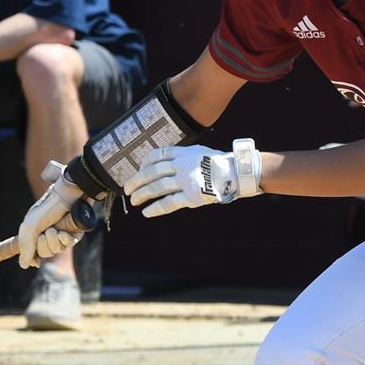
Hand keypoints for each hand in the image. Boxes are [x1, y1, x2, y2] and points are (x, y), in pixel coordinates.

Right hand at [17, 161, 103, 267]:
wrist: (69, 194)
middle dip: (44, 245)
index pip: (33, 252)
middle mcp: (49, 233)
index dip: (34, 256)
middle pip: (45, 253)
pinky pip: (69, 245)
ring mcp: (62, 233)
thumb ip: (26, 246)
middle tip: (46, 232)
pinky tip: (64, 233)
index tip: (35, 259)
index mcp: (36, 230)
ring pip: (57, 250)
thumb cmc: (48, 206)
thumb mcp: (31, 225)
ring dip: (55, 241)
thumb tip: (24, 266)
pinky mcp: (75, 233)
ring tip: (55, 229)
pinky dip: (65, 240)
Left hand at [125, 142, 261, 218]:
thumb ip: (182, 156)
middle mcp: (181, 165)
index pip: (155, 156)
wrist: (238, 172)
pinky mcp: (192, 196)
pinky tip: (146, 212)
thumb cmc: (220, 163)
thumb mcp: (199, 152)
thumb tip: (165, 162)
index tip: (138, 170)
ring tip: (133, 201)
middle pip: (152, 172)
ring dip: (142, 194)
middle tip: (127, 189)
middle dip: (136, 181)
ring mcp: (186, 180)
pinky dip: (156, 208)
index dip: (143, 164)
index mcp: (182, 153)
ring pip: (157, 187)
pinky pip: (169, 202)